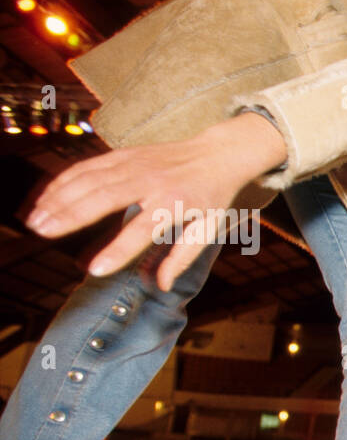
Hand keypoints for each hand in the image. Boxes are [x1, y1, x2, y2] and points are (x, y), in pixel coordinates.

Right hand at [25, 112, 287, 290]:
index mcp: (176, 203)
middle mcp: (152, 181)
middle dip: (70, 216)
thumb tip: (160, 286)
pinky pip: (88, 167)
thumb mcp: (208, 230)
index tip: (94, 270)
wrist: (217, 153)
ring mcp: (135, 164)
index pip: (142, 231)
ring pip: (89, 179)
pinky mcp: (123, 154)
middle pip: (104, 198)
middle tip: (42, 234)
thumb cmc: (212, 198)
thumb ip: (182, 258)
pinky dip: (63, 181)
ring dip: (59, 198)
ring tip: (36, 220)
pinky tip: (46, 197)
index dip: (117, 252)